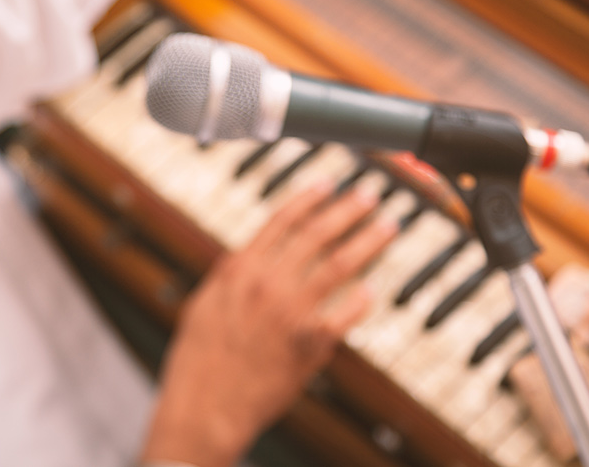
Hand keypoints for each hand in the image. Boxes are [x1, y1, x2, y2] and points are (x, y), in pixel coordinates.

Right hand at [140, 179, 398, 466]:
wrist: (206, 404)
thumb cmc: (200, 358)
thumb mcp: (204, 303)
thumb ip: (228, 275)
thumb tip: (242, 254)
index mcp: (240, 269)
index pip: (281, 220)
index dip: (309, 198)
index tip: (329, 183)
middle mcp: (268, 283)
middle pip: (317, 234)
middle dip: (348, 210)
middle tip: (370, 195)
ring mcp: (292, 312)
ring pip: (341, 265)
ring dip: (369, 241)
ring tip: (388, 226)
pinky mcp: (311, 343)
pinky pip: (346, 314)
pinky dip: (361, 299)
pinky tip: (374, 290)